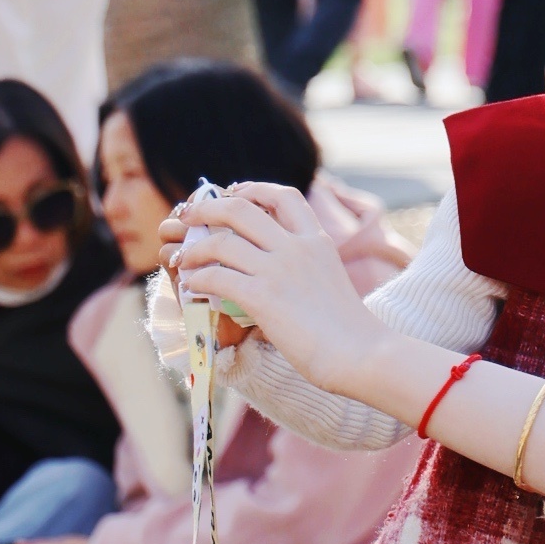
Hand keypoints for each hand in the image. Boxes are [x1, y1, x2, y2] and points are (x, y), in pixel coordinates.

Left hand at [174, 185, 379, 390]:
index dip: (252, 189)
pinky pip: (216, 278)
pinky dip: (197, 279)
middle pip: (240, 209)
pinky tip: (191, 287)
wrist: (361, 354)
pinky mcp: (264, 298)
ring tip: (183, 260)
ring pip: (221, 242)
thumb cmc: (350, 331)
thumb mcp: (332, 280)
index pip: (282, 196)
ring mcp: (279, 271)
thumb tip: (278, 271)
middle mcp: (297, 248)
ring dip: (193, 249)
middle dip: (206, 209)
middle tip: (188, 218)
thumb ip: (307, 266)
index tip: (233, 193)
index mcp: (317, 241)